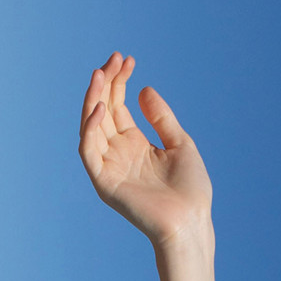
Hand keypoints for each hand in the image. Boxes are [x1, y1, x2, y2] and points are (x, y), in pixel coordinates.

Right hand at [78, 53, 213, 247]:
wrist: (190, 223)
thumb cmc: (190, 190)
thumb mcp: (180, 143)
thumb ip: (161, 117)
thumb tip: (144, 89)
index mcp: (134, 145)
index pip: (117, 106)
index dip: (119, 81)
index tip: (128, 59)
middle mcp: (118, 154)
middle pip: (103, 111)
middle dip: (106, 83)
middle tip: (114, 58)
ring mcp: (109, 168)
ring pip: (91, 127)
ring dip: (93, 99)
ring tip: (101, 74)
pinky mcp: (104, 183)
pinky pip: (89, 152)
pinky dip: (90, 129)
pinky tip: (101, 108)